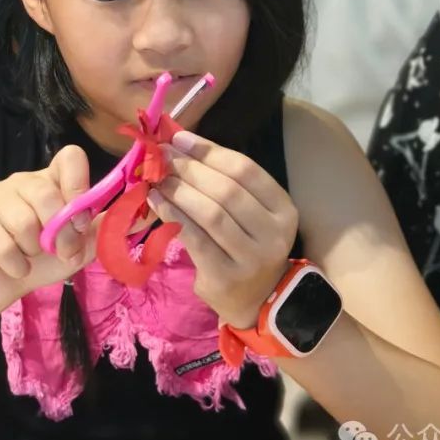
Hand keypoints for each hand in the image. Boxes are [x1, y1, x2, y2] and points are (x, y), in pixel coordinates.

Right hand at [0, 145, 98, 310]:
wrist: (1, 284)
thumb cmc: (43, 259)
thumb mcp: (82, 246)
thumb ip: (108, 229)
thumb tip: (147, 214)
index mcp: (51, 181)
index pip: (70, 157)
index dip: (79, 185)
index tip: (82, 218)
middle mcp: (22, 180)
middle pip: (46, 194)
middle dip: (60, 233)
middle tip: (60, 251)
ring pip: (23, 221)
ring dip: (34, 251)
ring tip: (31, 256)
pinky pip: (1, 243)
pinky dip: (16, 264)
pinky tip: (15, 266)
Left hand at [149, 130, 298, 327]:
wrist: (256, 300)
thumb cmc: (246, 245)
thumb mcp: (250, 213)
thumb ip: (224, 182)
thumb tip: (179, 144)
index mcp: (283, 208)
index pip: (245, 169)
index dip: (209, 151)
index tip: (179, 139)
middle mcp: (273, 233)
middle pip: (226, 190)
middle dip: (189, 168)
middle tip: (161, 156)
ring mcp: (251, 257)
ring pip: (210, 213)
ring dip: (178, 191)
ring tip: (157, 178)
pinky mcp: (226, 276)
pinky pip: (195, 238)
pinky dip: (172, 216)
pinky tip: (156, 203)